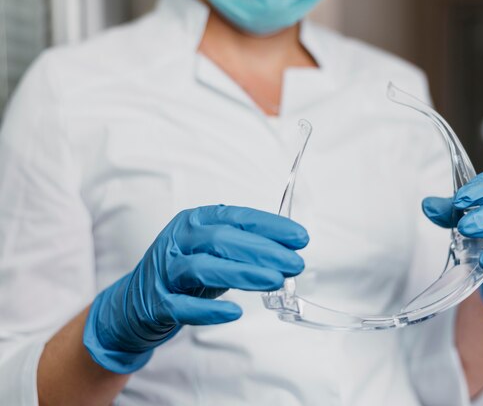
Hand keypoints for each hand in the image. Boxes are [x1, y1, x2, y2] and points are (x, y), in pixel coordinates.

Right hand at [83, 205, 308, 373]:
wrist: (134, 302)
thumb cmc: (183, 272)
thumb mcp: (212, 251)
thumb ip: (243, 247)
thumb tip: (288, 250)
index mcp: (195, 220)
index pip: (237, 217)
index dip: (270, 227)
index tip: (300, 238)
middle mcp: (179, 239)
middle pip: (223, 239)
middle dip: (263, 250)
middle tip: (295, 263)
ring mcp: (165, 270)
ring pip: (204, 267)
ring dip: (243, 273)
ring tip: (274, 281)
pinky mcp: (156, 302)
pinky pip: (182, 306)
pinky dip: (208, 310)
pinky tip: (234, 312)